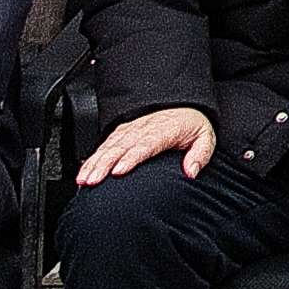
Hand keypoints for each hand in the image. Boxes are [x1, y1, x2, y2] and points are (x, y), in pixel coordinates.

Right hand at [77, 105, 216, 188]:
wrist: (184, 107)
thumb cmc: (192, 125)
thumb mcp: (205, 138)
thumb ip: (200, 154)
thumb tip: (191, 171)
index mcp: (164, 130)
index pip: (145, 145)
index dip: (130, 158)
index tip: (118, 171)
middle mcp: (144, 129)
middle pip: (120, 147)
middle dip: (103, 165)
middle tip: (91, 181)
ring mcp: (131, 130)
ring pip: (109, 147)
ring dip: (94, 163)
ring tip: (83, 180)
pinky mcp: (123, 132)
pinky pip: (105, 144)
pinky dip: (92, 157)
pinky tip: (84, 171)